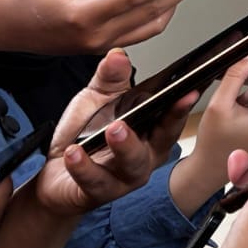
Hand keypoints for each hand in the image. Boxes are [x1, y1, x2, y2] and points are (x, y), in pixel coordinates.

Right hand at [6, 0, 214, 52]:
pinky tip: (171, 0)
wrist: (11, 23)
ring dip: (175, 5)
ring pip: (150, 28)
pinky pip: (140, 34)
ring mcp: (101, 44)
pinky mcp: (104, 46)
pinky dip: (160, 17)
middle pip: (151, 13)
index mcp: (83, 15)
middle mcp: (96, 35)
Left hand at [33, 49, 190, 216]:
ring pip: (133, 163)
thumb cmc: (85, 136)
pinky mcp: (99, 192)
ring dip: (126, 145)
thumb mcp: (98, 99)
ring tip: (114, 128)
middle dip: (170, 120)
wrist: (54, 175)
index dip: (185, 102)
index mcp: (153, 130)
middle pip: (165, 139)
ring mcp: (125, 177)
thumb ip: (109, 78)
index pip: (174, 114)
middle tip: (171, 100)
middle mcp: (146, 155)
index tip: (193, 88)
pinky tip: (74, 152)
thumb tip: (118, 55)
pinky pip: (94, 181)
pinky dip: (84, 166)